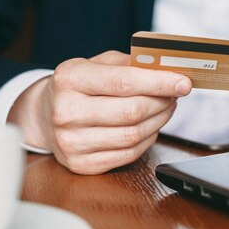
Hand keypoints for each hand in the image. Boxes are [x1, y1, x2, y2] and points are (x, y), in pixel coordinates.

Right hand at [9, 51, 191, 173]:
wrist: (44, 116)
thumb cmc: (77, 87)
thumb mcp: (95, 64)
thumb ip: (129, 63)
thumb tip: (168, 69)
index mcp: (70, 79)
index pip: (124, 82)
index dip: (159, 82)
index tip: (184, 82)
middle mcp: (66, 112)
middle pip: (132, 111)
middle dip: (162, 102)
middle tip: (175, 94)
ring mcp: (71, 142)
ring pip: (133, 135)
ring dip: (159, 121)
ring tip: (165, 108)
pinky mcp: (80, 164)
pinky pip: (128, 154)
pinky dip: (147, 139)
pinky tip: (150, 126)